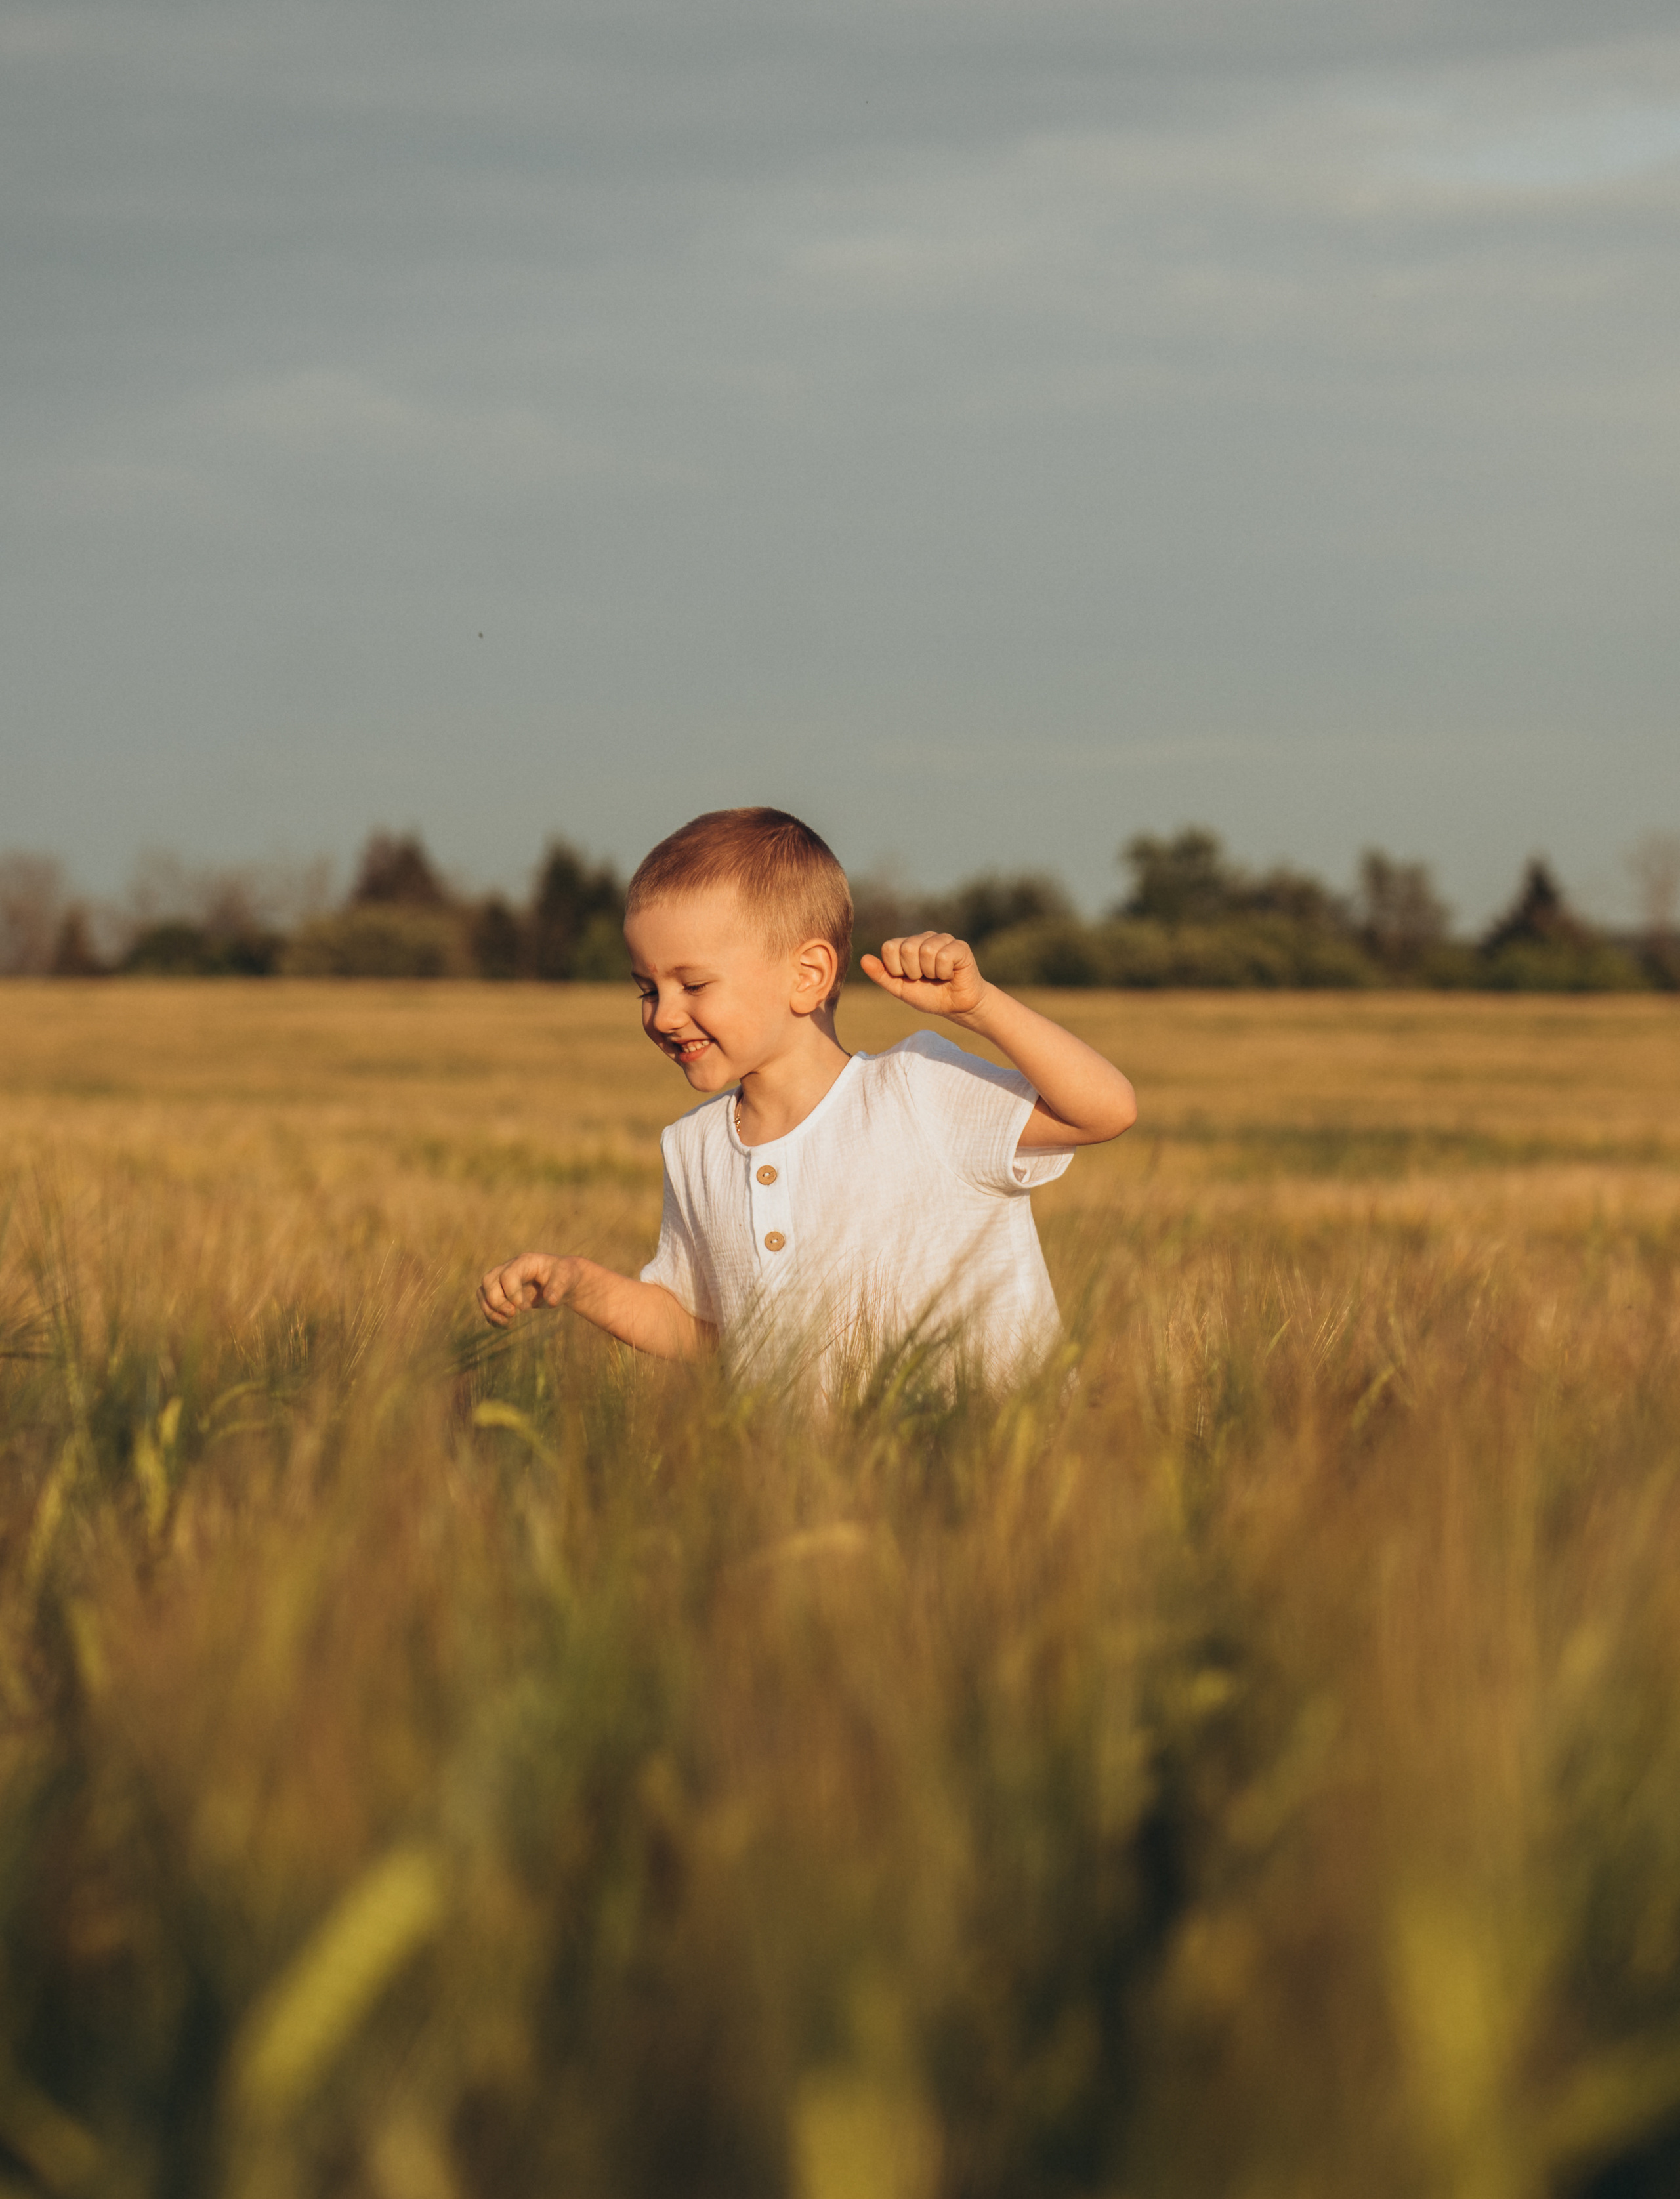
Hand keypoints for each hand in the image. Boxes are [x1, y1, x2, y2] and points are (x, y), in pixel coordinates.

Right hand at [477, 1252, 571, 1328]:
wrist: (563, 1281)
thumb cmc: (565, 1276)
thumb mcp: (567, 1279)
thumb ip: (559, 1288)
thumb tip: (551, 1300)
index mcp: (524, 1262)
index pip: (507, 1276)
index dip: (512, 1294)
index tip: (525, 1309)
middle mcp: (510, 1268)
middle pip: (488, 1281)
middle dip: (496, 1301)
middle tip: (513, 1315)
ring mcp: (503, 1280)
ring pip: (483, 1292)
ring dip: (490, 1310)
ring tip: (507, 1323)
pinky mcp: (503, 1293)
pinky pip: (487, 1303)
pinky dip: (492, 1316)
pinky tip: (506, 1325)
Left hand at [860, 932, 988, 1020]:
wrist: (956, 1007)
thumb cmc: (929, 996)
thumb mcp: (900, 989)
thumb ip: (882, 975)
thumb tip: (863, 959)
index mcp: (907, 945)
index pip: (889, 947)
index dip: (896, 969)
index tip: (909, 978)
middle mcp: (924, 938)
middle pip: (907, 948)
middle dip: (914, 972)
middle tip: (926, 978)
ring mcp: (942, 940)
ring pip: (926, 951)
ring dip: (931, 973)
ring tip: (939, 977)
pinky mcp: (960, 946)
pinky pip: (944, 955)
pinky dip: (945, 972)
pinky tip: (951, 974)